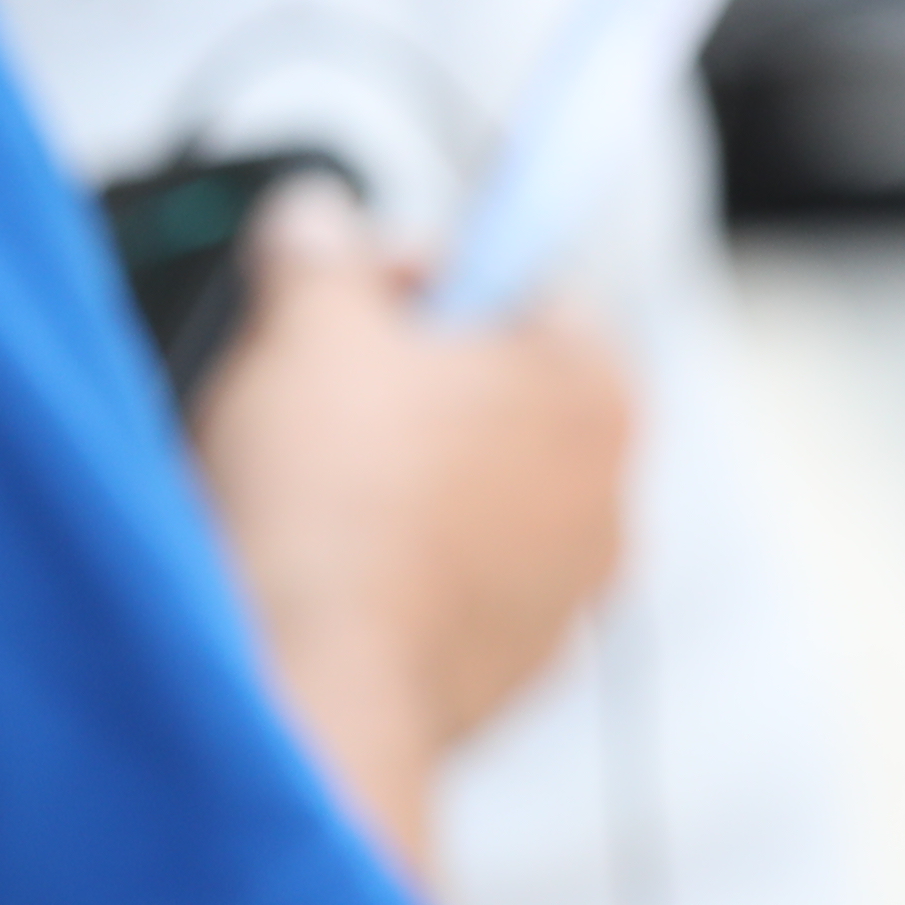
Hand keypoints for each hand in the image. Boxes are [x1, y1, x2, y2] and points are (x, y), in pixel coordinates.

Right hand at [191, 184, 633, 807]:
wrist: (311, 684)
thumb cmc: (331, 501)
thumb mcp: (306, 322)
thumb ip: (320, 249)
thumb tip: (317, 221)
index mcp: (592, 389)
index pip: (525, 282)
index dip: (421, 270)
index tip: (351, 284)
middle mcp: (608, 495)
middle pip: (497, 392)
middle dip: (402, 378)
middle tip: (306, 377)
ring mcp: (567, 596)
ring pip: (471, 492)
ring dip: (394, 472)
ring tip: (296, 473)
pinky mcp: (510, 671)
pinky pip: (448, 581)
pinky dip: (390, 560)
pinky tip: (312, 554)